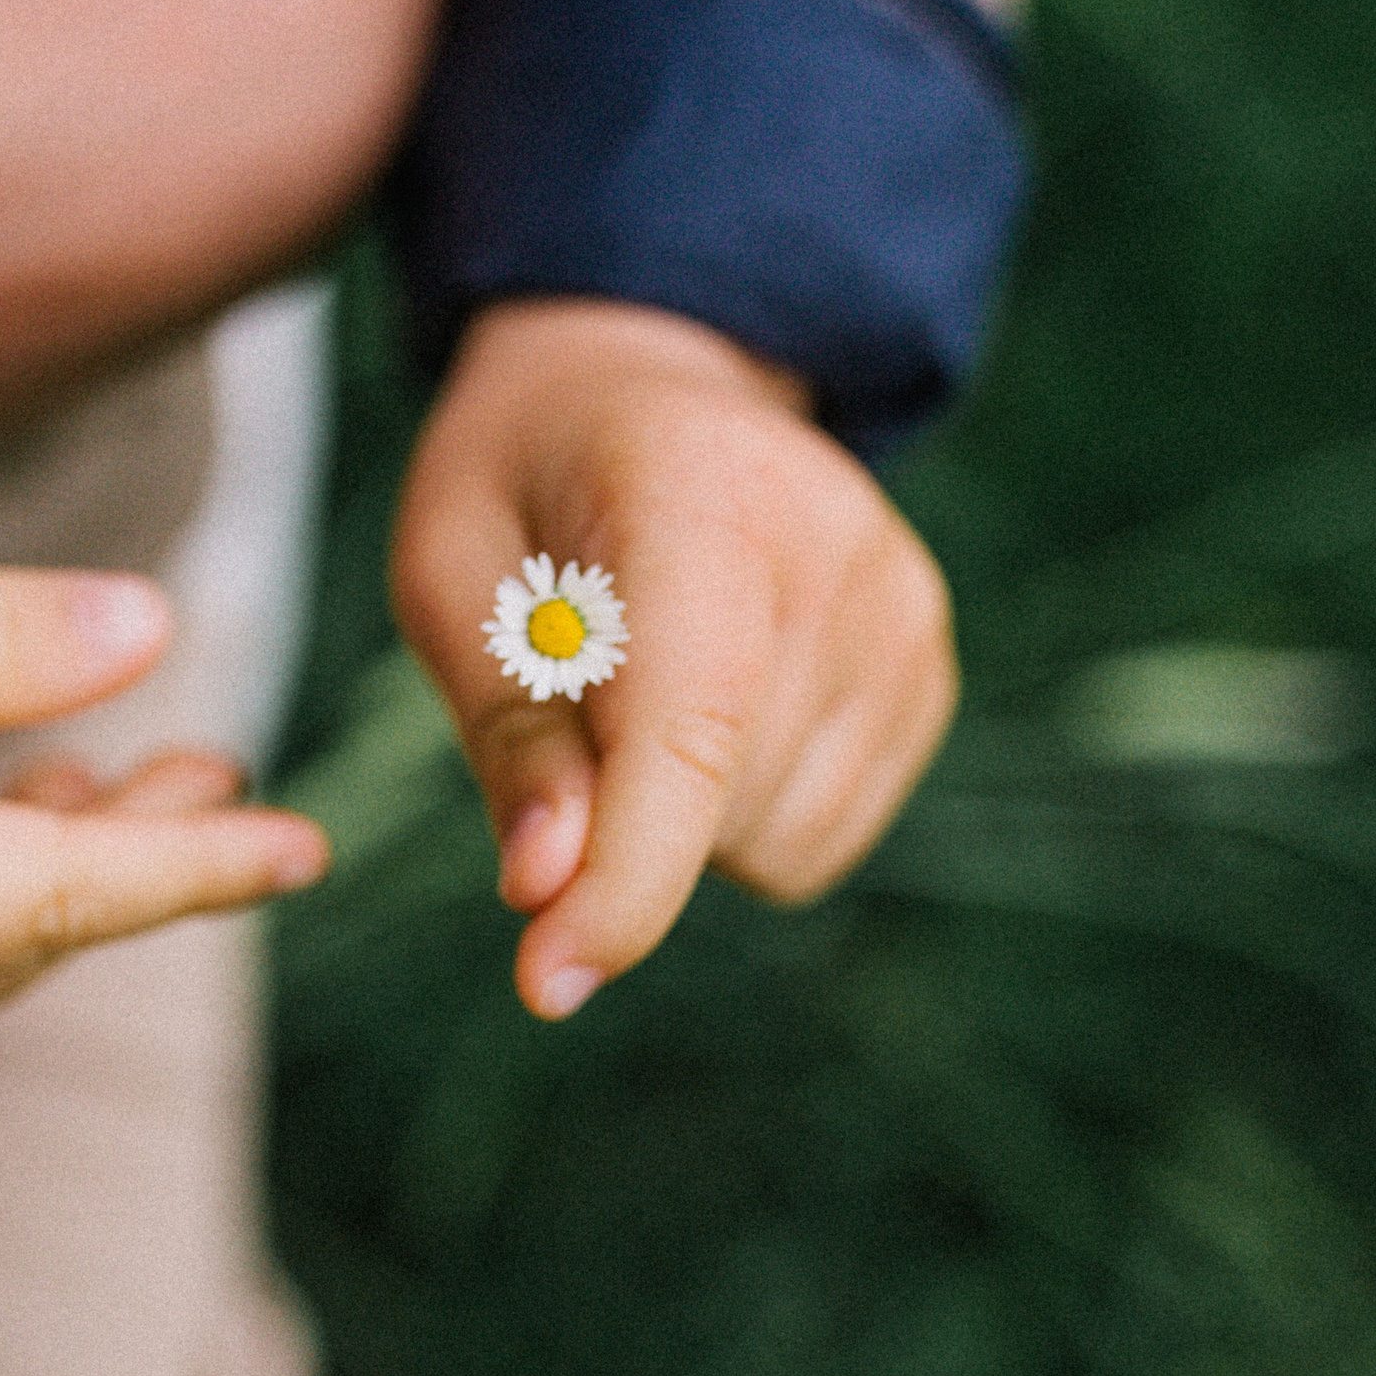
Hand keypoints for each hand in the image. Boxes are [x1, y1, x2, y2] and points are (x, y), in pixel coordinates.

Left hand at [392, 299, 956, 1017]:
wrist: (651, 392)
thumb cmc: (525, 483)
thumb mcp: (450, 572)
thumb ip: (509, 729)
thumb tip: (549, 890)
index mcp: (702, 495)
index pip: (688, 729)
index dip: (624, 877)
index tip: (546, 983)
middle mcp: (839, 551)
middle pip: (719, 808)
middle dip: (614, 815)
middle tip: (569, 689)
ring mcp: (903, 614)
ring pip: (772, 844)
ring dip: (678, 819)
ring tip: (643, 684)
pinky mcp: (925, 675)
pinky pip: (817, 841)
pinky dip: (740, 818)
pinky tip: (711, 708)